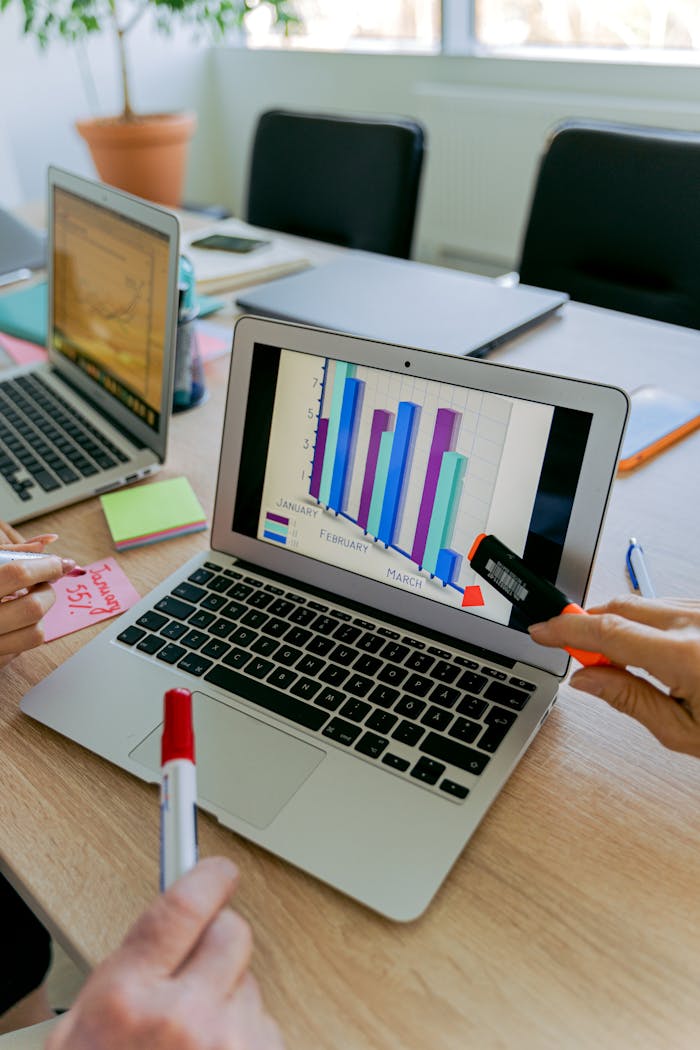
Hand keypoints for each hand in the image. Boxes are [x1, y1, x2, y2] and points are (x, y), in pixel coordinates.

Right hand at [0, 520, 62, 667]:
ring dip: (40, 615)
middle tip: (43, 584)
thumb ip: (10, 554)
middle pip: (33, 607)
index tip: (57, 563)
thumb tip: (48, 542)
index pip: (18, 574)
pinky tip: (11, 622)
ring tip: (27, 602)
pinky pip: (22, 649)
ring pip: (36, 633)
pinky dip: (24, 632)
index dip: (45, 566)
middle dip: (47, 592)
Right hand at [45, 858, 284, 1049]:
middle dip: (218, 944)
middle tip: (197, 971)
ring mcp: (229, 1048)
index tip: (218, 870)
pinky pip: (267, 1031)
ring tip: (194, 1047)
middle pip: (232, 935)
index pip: (183, 905)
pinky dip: (247, 1042)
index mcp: (126, 1001)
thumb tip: (173, 925)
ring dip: (231, 1004)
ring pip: (251, 987)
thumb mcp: (80, 1033)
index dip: (206, 877)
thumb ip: (127, 974)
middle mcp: (183, 1020)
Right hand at [529, 596, 699, 756]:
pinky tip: (648, 649)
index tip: (543, 632)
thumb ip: (630, 700)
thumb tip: (586, 680)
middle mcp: (698, 625)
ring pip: (643, 603)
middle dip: (589, 626)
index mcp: (687, 656)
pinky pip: (667, 606)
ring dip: (621, 624)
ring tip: (621, 661)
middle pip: (621, 607)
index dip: (567, 630)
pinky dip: (646, 623)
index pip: (608, 632)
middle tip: (578, 655)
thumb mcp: (684, 730)